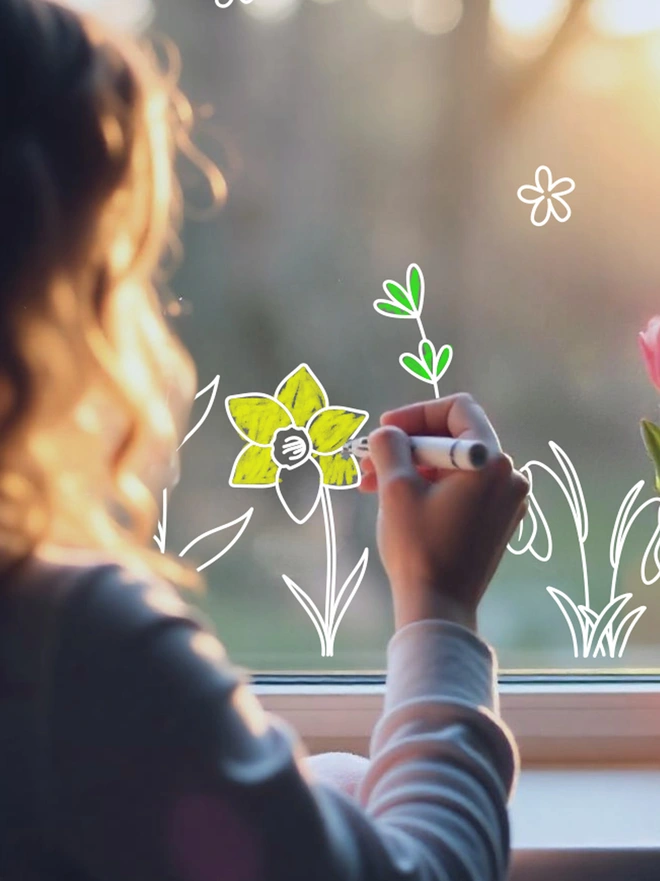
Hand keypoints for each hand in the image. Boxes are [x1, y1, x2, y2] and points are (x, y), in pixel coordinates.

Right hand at [359, 393, 528, 631]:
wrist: (439, 609)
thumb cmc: (419, 549)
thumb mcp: (395, 489)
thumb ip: (389, 446)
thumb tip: (387, 432)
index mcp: (490, 462)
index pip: (457, 410)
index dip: (417, 414)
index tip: (385, 430)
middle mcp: (508, 477)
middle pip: (453, 438)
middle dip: (407, 446)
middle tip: (368, 461)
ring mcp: (506, 501)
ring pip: (453, 466)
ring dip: (412, 468)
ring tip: (371, 486)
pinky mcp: (497, 521)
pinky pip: (462, 489)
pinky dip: (431, 488)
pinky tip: (397, 502)